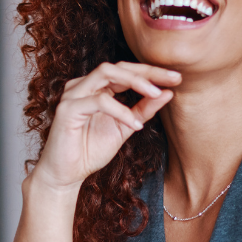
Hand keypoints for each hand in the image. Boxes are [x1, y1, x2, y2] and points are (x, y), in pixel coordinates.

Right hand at [33, 62, 177, 189]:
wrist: (66, 175)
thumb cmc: (90, 150)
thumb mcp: (125, 127)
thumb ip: (143, 109)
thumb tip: (167, 93)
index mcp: (95, 88)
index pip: (125, 71)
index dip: (151, 72)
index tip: (176, 78)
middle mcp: (82, 85)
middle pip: (117, 67)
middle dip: (147, 71)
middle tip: (173, 78)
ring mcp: (72, 95)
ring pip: (106, 74)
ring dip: (135, 82)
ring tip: (156, 94)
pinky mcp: (67, 109)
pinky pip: (99, 102)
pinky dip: (120, 111)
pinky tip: (136, 125)